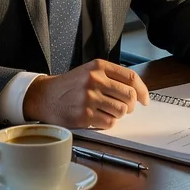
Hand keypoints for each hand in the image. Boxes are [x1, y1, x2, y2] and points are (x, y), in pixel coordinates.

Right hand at [22, 59, 149, 128]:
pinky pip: (109, 122)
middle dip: (131, 105)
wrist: (45, 96)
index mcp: (99, 66)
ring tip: (110, 112)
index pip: (131, 78)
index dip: (142, 90)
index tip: (144, 100)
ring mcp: (89, 98)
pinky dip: (108, 122)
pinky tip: (100, 118)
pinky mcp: (84, 115)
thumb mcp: (90, 71)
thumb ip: (111, 76)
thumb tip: (137, 91)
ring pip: (121, 110)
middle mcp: (95, 80)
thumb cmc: (71, 85)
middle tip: (125, 108)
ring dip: (119, 114)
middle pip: (129, 95)